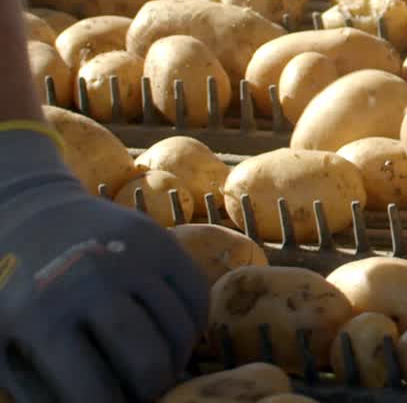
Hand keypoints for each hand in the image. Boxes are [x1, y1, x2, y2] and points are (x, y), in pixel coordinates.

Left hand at [0, 130, 208, 402]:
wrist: (26, 212)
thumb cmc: (10, 291)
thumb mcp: (2, 342)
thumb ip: (38, 387)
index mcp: (44, 318)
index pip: (94, 391)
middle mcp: (94, 285)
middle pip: (148, 362)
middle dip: (150, 390)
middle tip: (141, 393)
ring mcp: (132, 257)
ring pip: (179, 331)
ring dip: (174, 360)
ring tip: (157, 367)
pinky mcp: (160, 240)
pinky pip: (197, 296)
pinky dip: (193, 326)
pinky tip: (172, 336)